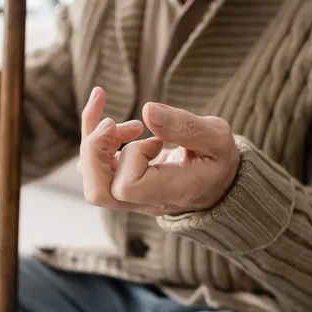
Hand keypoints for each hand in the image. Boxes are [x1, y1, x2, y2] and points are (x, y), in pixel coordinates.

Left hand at [78, 89, 239, 216]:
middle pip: (98, 191)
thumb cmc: (219, 159)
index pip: (127, 187)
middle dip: (94, 150)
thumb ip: (185, 125)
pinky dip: (97, 141)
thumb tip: (148, 110)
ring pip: (92, 180)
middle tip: (111, 121)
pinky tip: (120, 126)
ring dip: (96, 142)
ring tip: (129, 124)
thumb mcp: (217, 138)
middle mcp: (146, 201)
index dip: (130, 156)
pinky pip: (96, 170)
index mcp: (171, 192)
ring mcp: (132, 197)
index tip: (149, 136)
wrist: (220, 182)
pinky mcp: (123, 185)